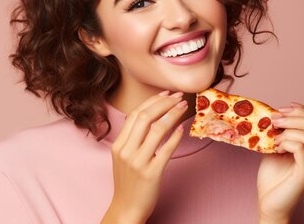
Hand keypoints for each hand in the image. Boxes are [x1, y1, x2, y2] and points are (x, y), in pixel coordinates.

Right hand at [101, 91, 187, 223]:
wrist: (126, 209)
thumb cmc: (128, 182)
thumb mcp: (123, 157)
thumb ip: (131, 138)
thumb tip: (148, 116)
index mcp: (118, 145)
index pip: (135, 114)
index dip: (152, 101)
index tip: (166, 94)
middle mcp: (126, 151)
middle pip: (146, 117)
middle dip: (165, 103)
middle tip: (179, 96)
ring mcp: (138, 162)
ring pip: (158, 129)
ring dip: (173, 115)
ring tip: (184, 107)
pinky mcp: (151, 173)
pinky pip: (166, 150)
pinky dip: (175, 136)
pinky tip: (182, 128)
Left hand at [257, 102, 303, 223]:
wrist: (269, 202)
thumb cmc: (273, 176)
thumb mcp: (277, 146)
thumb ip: (282, 131)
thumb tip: (276, 112)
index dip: (302, 110)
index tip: (282, 108)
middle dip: (293, 116)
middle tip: (273, 120)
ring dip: (288, 130)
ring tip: (273, 137)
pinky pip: (300, 147)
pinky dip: (286, 142)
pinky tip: (276, 148)